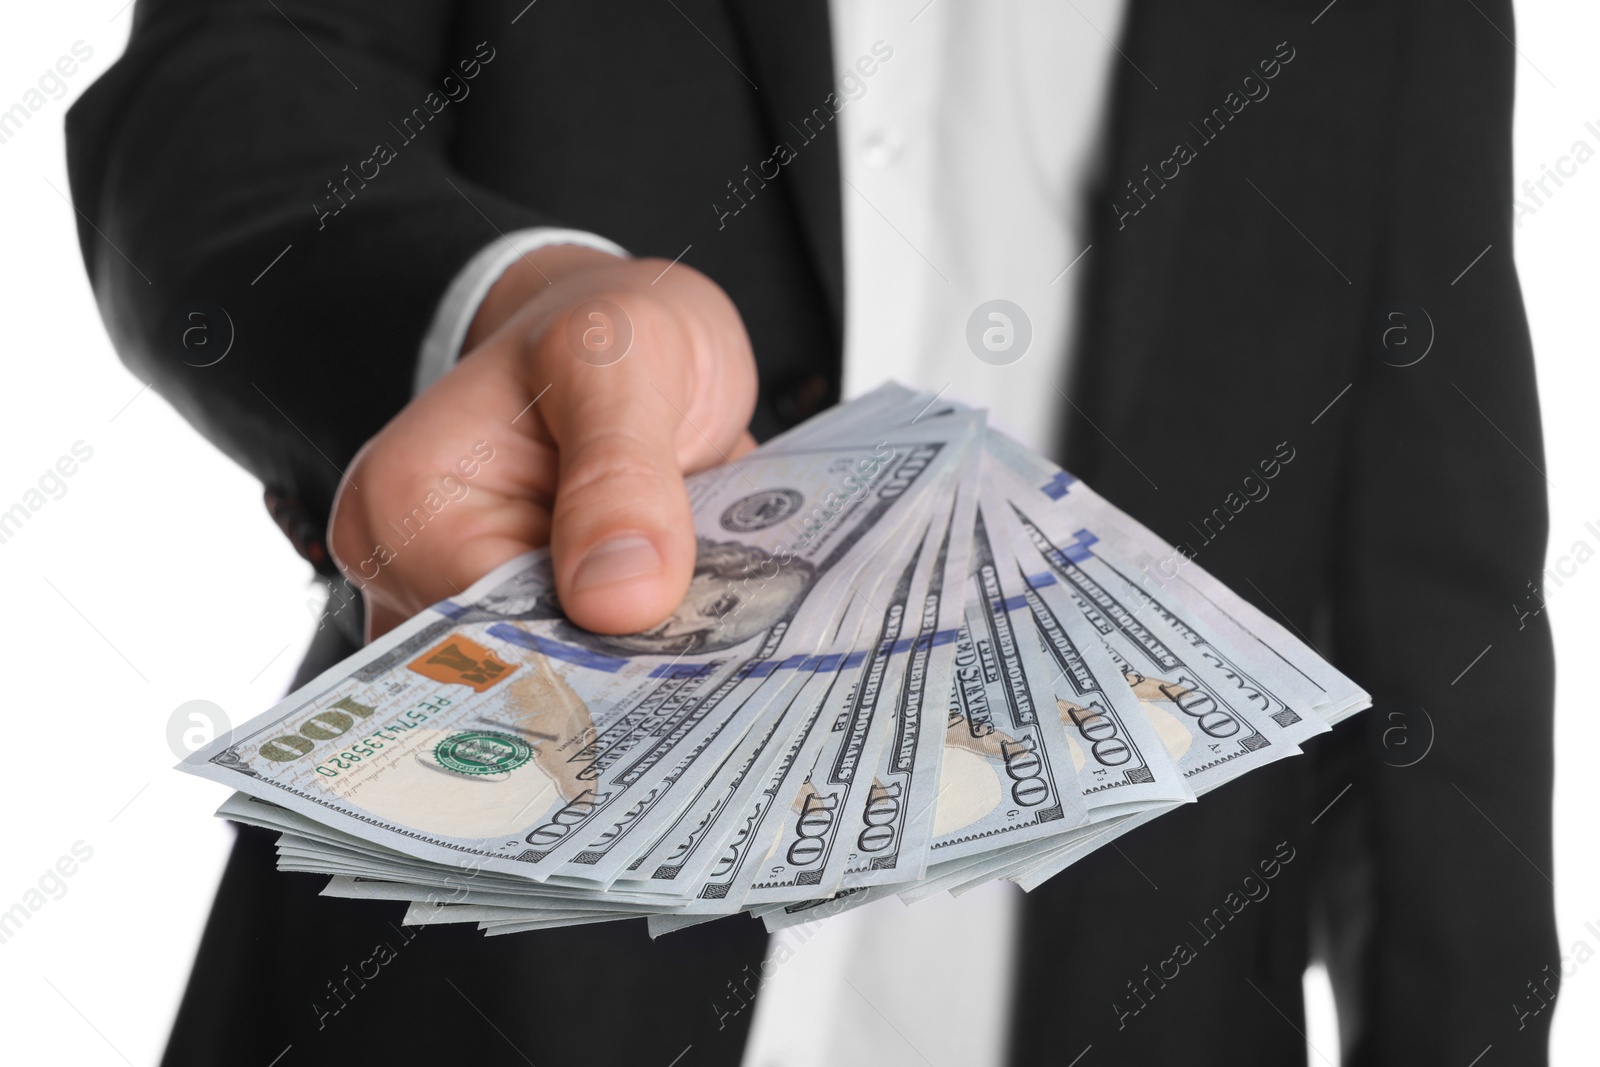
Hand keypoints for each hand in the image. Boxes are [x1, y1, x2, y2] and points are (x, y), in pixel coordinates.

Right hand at [328, 244, 757, 641]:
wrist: (622, 330)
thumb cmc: (604, 328)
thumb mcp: (621, 362)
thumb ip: (619, 475)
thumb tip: (616, 602)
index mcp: (402, 511)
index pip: (492, 636)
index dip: (593, 653)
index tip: (684, 656)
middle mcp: (410, 574)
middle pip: (522, 672)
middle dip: (623, 665)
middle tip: (720, 643)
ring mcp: (462, 610)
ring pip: (562, 685)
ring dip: (646, 667)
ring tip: (717, 624)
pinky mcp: (525, 627)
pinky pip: (588, 674)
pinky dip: (650, 661)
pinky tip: (702, 629)